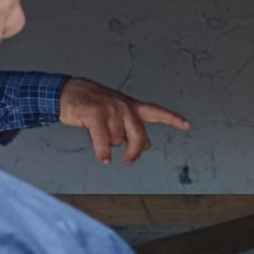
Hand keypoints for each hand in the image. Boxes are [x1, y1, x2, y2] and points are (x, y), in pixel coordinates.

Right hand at [59, 77, 191, 164]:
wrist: (66, 92)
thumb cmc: (91, 105)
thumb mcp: (116, 115)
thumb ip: (132, 128)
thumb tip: (147, 145)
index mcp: (131, 106)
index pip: (157, 112)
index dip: (173, 119)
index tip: (188, 126)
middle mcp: (125, 106)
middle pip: (139, 136)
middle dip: (134, 151)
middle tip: (128, 160)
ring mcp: (111, 109)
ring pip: (117, 140)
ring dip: (107, 143)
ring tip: (96, 131)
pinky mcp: (96, 114)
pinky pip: (103, 140)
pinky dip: (103, 152)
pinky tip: (104, 159)